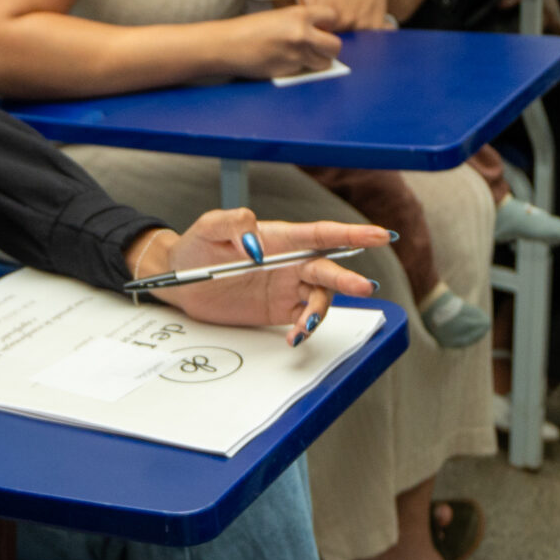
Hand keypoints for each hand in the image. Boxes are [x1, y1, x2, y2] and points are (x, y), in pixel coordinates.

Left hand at [130, 209, 388, 344]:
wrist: (179, 281)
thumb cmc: (195, 248)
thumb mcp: (208, 227)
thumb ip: (233, 223)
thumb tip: (255, 240)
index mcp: (279, 237)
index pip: (321, 234)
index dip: (352, 234)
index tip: (380, 235)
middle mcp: (290, 261)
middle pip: (327, 267)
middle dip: (346, 277)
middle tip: (361, 287)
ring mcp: (287, 286)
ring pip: (320, 297)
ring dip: (320, 312)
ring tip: (305, 326)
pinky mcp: (280, 310)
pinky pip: (303, 319)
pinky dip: (305, 329)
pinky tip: (295, 335)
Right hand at [225, 5, 342, 79]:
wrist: (227, 44)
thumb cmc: (249, 30)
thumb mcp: (280, 17)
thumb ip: (301, 23)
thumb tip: (320, 36)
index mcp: (300, 15)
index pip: (332, 17)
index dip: (328, 25)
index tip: (321, 29)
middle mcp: (302, 34)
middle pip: (335, 45)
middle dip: (329, 49)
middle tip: (318, 48)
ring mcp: (297, 55)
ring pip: (323, 62)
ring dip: (316, 61)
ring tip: (299, 56)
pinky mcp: (289, 71)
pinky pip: (305, 72)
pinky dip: (299, 70)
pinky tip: (283, 62)